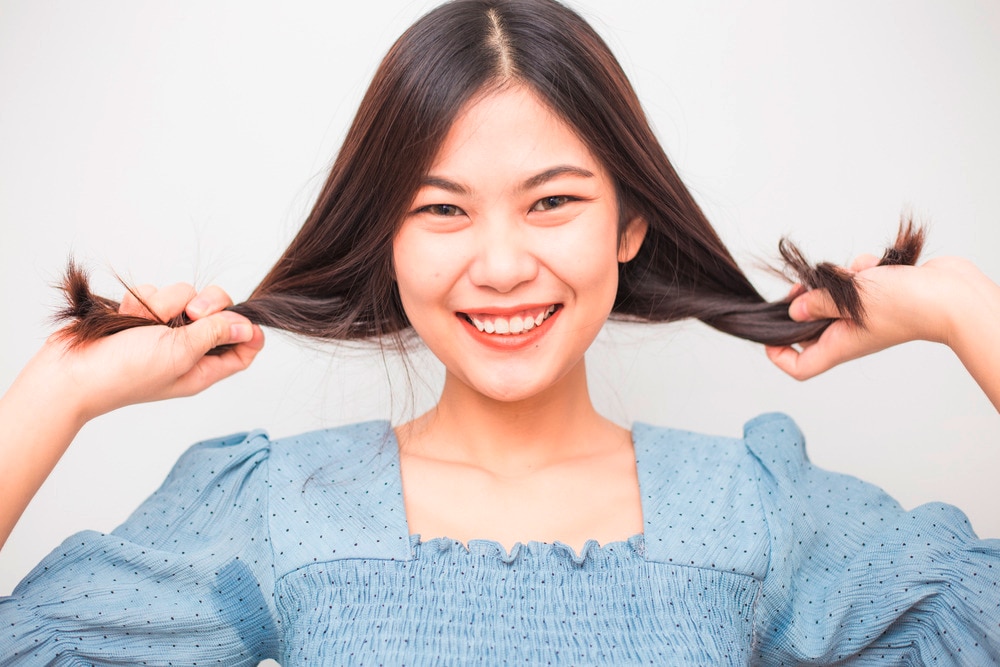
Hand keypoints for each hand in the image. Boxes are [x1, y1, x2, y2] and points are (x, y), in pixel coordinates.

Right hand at [30, 282, 263, 422]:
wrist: (71, 370)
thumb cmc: (125, 372)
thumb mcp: (181, 354)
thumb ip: (216, 334)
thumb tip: (248, 328)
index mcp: (202, 368)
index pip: (242, 351)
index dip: (250, 333)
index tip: (249, 316)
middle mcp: (186, 349)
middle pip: (219, 314)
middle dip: (208, 304)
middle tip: (193, 313)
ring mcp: (161, 331)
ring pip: (184, 296)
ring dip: (164, 303)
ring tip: (144, 323)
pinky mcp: (139, 316)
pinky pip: (154, 292)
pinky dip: (140, 300)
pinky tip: (126, 317)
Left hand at [765, 255, 984, 380]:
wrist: (950, 294)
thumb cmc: (904, 303)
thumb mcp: (850, 301)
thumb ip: (817, 304)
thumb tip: (793, 309)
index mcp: (839, 345)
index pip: (800, 366)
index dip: (780, 355)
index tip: (769, 335)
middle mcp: (849, 334)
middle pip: (811, 327)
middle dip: (804, 303)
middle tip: (802, 287)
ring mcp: (865, 316)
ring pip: (834, 299)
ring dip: (836, 282)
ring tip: (851, 275)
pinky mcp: (879, 297)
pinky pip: (857, 283)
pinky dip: (861, 271)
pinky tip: (874, 268)